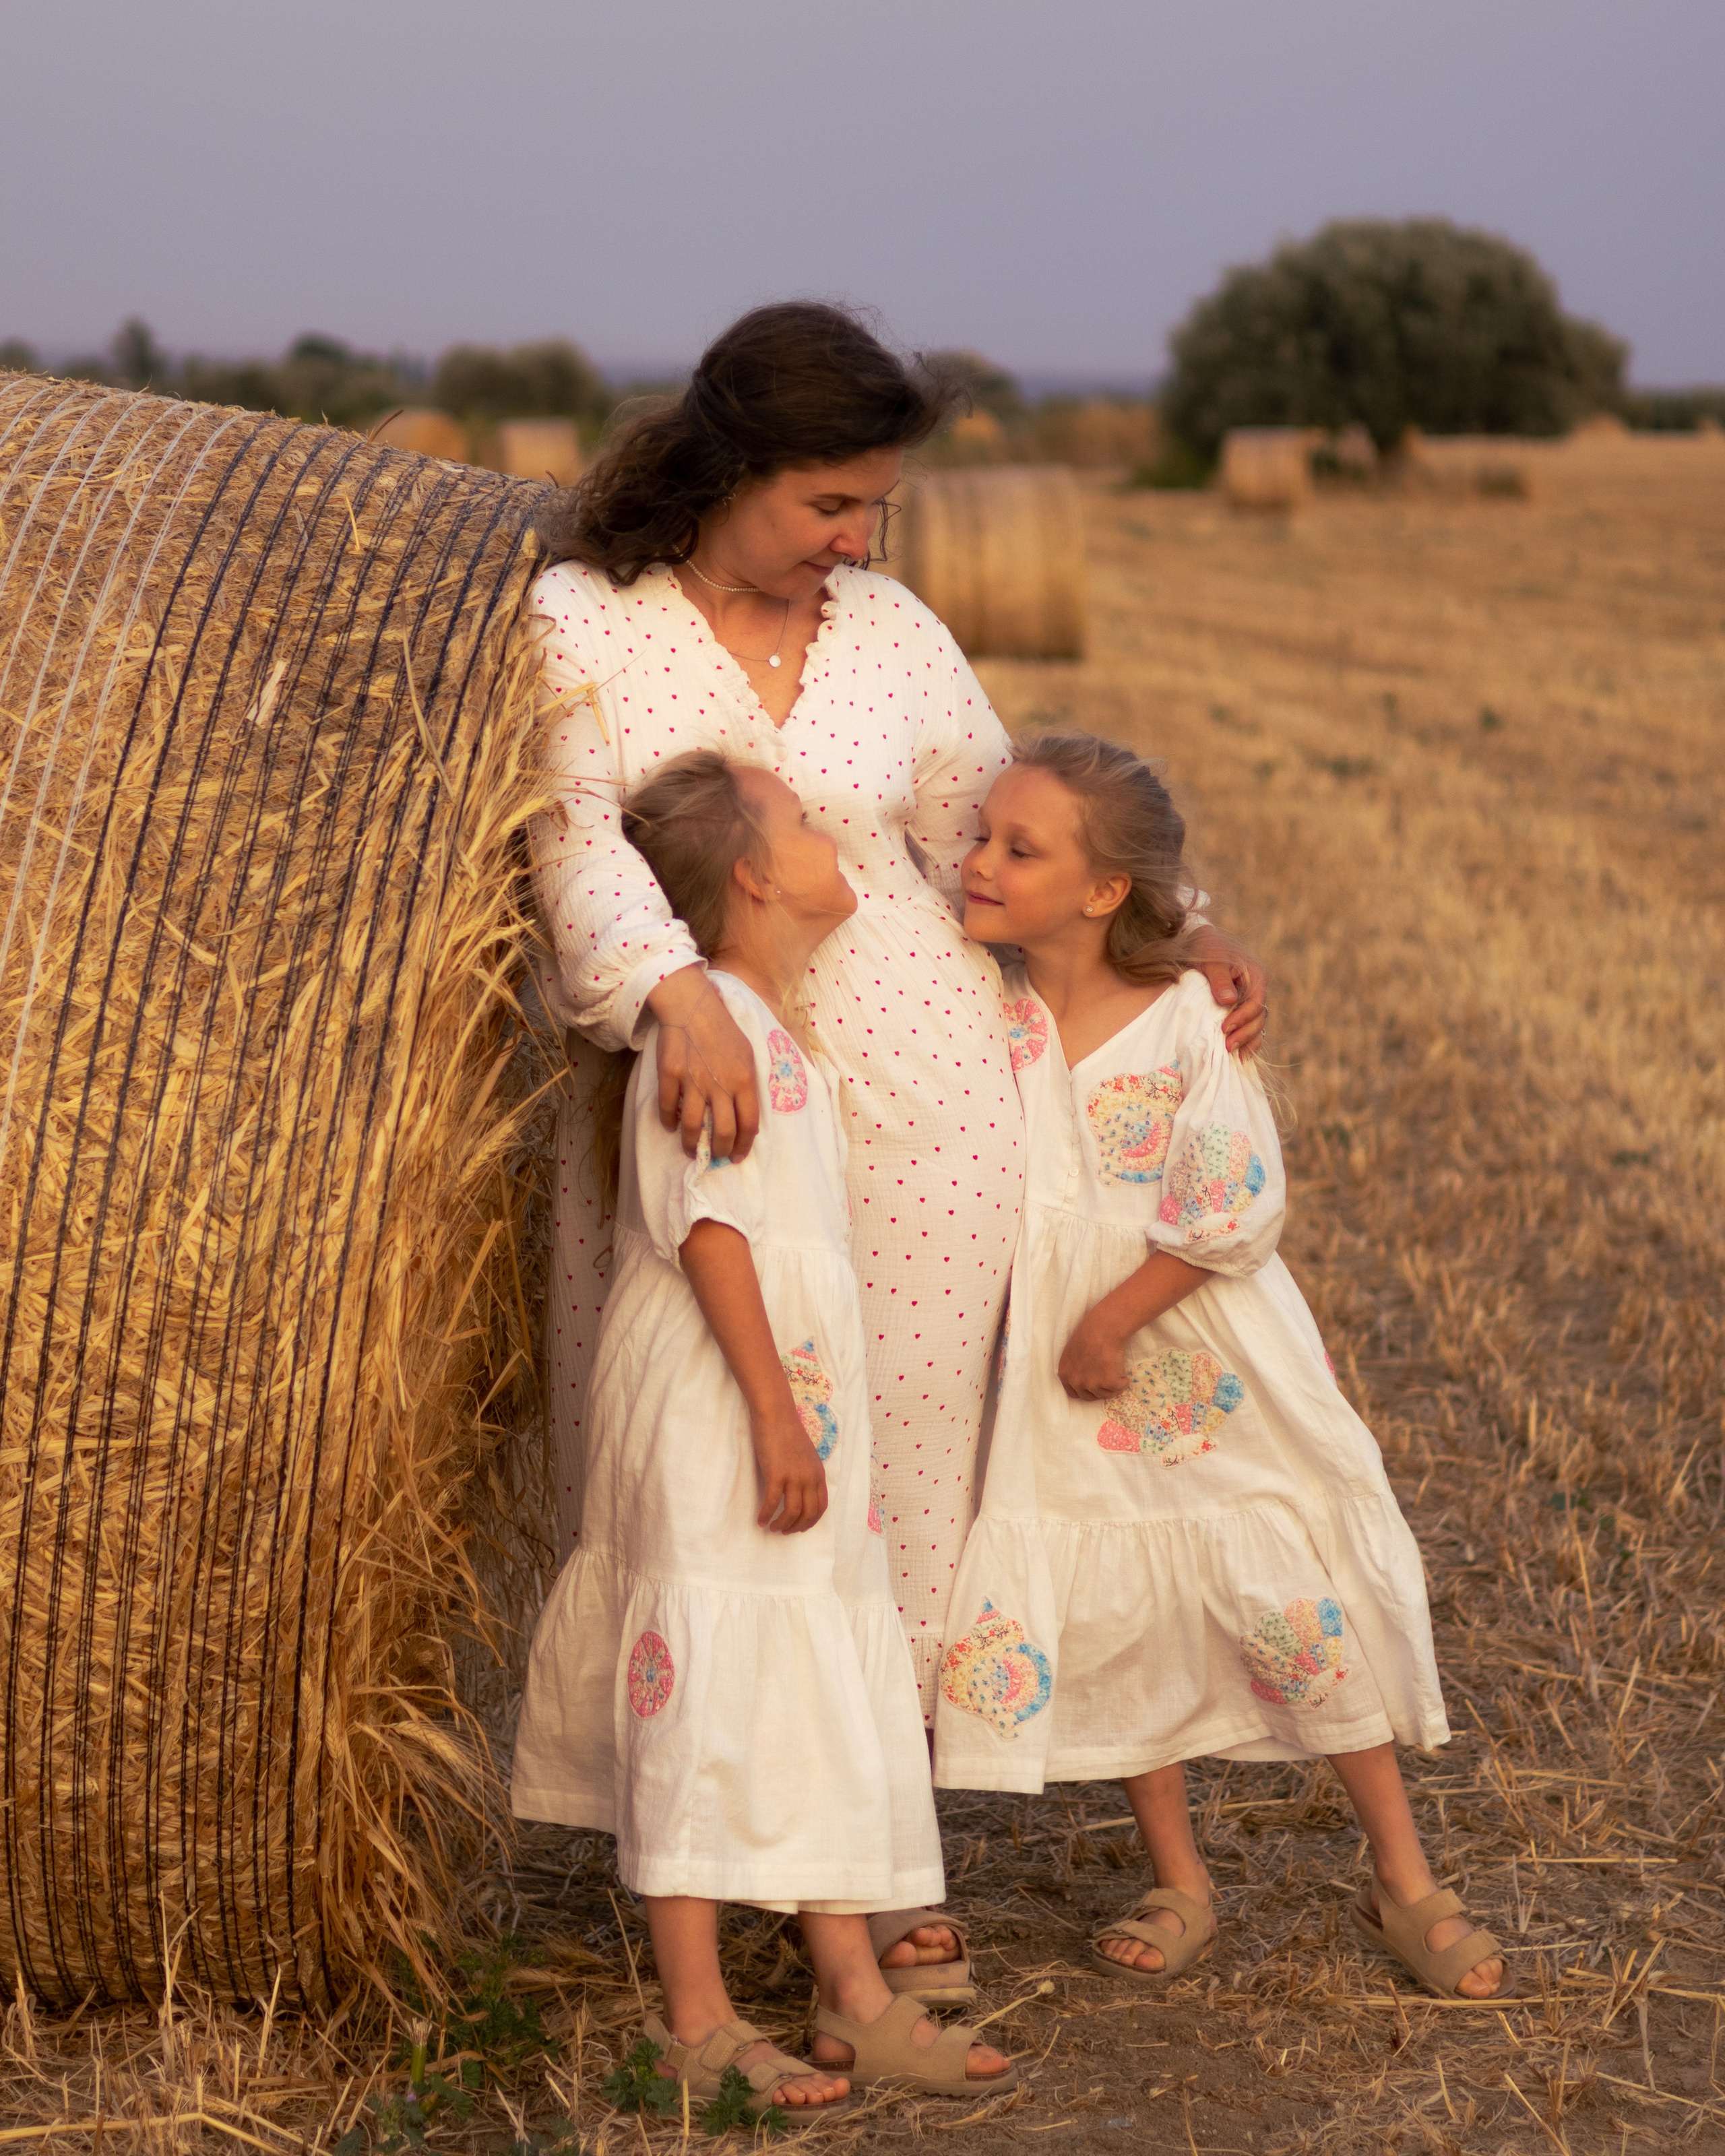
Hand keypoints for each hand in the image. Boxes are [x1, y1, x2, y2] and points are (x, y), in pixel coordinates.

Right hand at [649, 966, 760, 1158]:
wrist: (691, 1004)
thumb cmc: (723, 1028)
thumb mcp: (748, 1053)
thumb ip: (748, 1084)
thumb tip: (747, 1113)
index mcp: (744, 1079)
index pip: (749, 1124)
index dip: (744, 1146)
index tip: (738, 1155)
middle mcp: (720, 1084)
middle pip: (722, 1132)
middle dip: (719, 1150)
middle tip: (715, 1156)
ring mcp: (693, 1080)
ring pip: (692, 1126)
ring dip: (690, 1144)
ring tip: (690, 1151)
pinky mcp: (670, 1074)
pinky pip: (666, 1108)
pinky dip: (668, 1121)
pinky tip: (671, 1126)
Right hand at [751, 1405, 828, 1532]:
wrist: (776, 1415)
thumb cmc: (787, 1432)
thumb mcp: (806, 1455)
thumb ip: (807, 1473)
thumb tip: (801, 1491)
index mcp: (818, 1473)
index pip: (821, 1506)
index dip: (811, 1521)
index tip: (800, 1527)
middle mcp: (809, 1477)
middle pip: (808, 1514)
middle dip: (796, 1527)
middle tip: (784, 1531)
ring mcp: (794, 1476)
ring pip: (791, 1512)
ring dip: (781, 1525)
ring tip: (771, 1527)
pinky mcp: (776, 1474)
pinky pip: (772, 1503)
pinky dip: (765, 1515)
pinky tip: (759, 1519)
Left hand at [1058, 1307, 1131, 1400]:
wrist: (1103, 1328)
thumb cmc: (1089, 1334)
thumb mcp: (1072, 1352)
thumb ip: (1076, 1368)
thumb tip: (1086, 1376)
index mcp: (1065, 1374)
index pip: (1073, 1393)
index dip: (1085, 1391)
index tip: (1094, 1387)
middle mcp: (1076, 1382)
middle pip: (1089, 1397)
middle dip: (1099, 1391)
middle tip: (1108, 1382)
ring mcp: (1092, 1384)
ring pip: (1105, 1394)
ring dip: (1112, 1386)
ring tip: (1117, 1372)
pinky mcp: (1108, 1382)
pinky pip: (1119, 1388)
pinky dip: (1123, 1382)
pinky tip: (1124, 1373)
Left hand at [1186, 926, 1267, 1054]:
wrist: (1200, 943)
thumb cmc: (1206, 949)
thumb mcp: (1212, 962)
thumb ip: (1220, 980)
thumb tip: (1228, 1001)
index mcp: (1255, 977)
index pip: (1255, 1003)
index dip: (1243, 1018)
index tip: (1225, 1029)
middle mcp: (1256, 990)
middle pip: (1259, 1017)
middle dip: (1245, 1034)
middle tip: (1227, 1046)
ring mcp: (1250, 1000)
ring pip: (1256, 1025)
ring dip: (1247, 1041)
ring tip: (1234, 1055)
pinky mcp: (1241, 1008)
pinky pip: (1249, 1027)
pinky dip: (1246, 1041)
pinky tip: (1240, 1056)